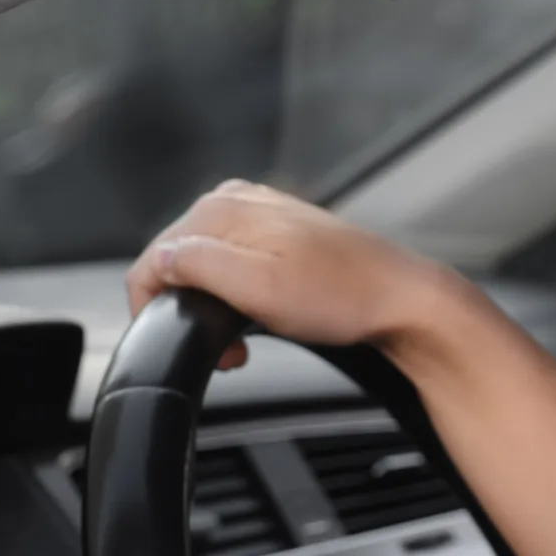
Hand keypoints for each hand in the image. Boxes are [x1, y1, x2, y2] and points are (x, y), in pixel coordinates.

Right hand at [124, 180, 461, 369]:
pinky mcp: (279, 234)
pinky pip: (233, 267)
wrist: (402, 301)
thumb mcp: (258, 287)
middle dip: (187, 312)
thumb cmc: (343, 297)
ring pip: (204, 268)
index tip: (178, 342)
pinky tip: (258, 320)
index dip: (155, 309)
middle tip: (225, 354)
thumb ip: (199, 266)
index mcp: (223, 209)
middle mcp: (236, 201)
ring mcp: (260, 215)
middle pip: (176, 264)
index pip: (153, 258)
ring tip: (242, 344)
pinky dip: (235, 299)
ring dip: (212, 310)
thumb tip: (160, 259)